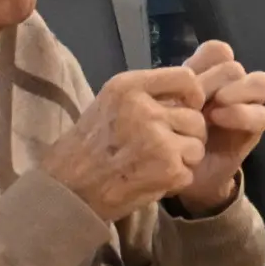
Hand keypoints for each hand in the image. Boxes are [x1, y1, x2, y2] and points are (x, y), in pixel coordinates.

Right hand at [40, 66, 210, 221]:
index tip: (187, 109)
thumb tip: (191, 93)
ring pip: (197, 146)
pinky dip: (175, 181)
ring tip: (155, 164)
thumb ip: (147, 95)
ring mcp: (158, 140)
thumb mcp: (111, 103)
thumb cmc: (91, 144)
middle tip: (163, 147)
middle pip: (196, 118)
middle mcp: (145, 109)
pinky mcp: (167, 168)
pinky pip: (189, 172)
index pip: (186, 78)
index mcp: (128, 87)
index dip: (193, 96)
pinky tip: (150, 180)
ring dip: (183, 159)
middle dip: (186, 135)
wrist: (67, 187)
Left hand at [177, 39, 264, 214]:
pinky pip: (260, 113)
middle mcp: (229, 86)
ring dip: (237, 91)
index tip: (187, 79)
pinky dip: (242, 113)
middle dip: (215, 80)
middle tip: (196, 100)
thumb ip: (172, 89)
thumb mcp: (164, 109)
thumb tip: (179, 73)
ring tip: (216, 107)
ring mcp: (245, 105)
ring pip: (259, 82)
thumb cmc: (167, 137)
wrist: (180, 173)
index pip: (218, 51)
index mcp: (206, 76)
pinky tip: (220, 119)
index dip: (206, 60)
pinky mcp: (254, 127)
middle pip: (234, 67)